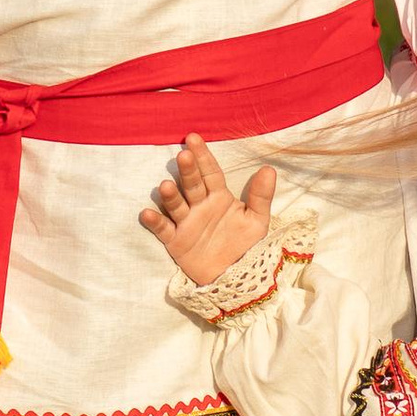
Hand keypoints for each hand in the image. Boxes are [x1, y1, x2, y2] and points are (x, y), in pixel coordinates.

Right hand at [141, 135, 278, 286]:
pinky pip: (164, 229)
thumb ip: (261, 196)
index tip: (193, 138)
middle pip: (192, 185)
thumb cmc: (247, 245)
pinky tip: (147, 213)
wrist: (236, 277)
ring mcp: (186, 223)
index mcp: (219, 197)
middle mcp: (200, 206)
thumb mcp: (257, 220)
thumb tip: (269, 169)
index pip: (210, 173)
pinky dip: (155, 222)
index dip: (203, 156)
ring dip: (170, 195)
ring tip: (167, 185)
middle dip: (187, 171)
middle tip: (183, 155)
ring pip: (177, 205)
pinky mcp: (176, 241)